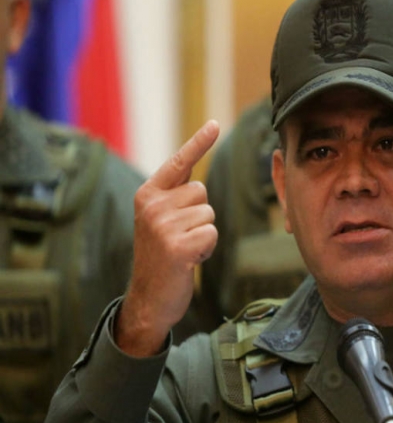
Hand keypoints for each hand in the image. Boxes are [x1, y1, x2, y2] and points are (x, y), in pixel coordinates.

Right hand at [116, 121, 219, 356]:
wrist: (149, 298)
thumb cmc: (162, 257)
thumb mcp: (162, 222)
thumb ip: (175, 199)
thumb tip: (198, 182)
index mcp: (147, 195)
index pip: (178, 163)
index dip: (199, 143)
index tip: (215, 124)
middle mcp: (152, 206)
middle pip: (202, 192)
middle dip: (200, 215)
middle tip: (181, 237)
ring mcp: (162, 226)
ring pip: (209, 215)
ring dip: (204, 235)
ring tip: (183, 250)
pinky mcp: (175, 247)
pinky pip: (211, 235)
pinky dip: (206, 250)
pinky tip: (188, 261)